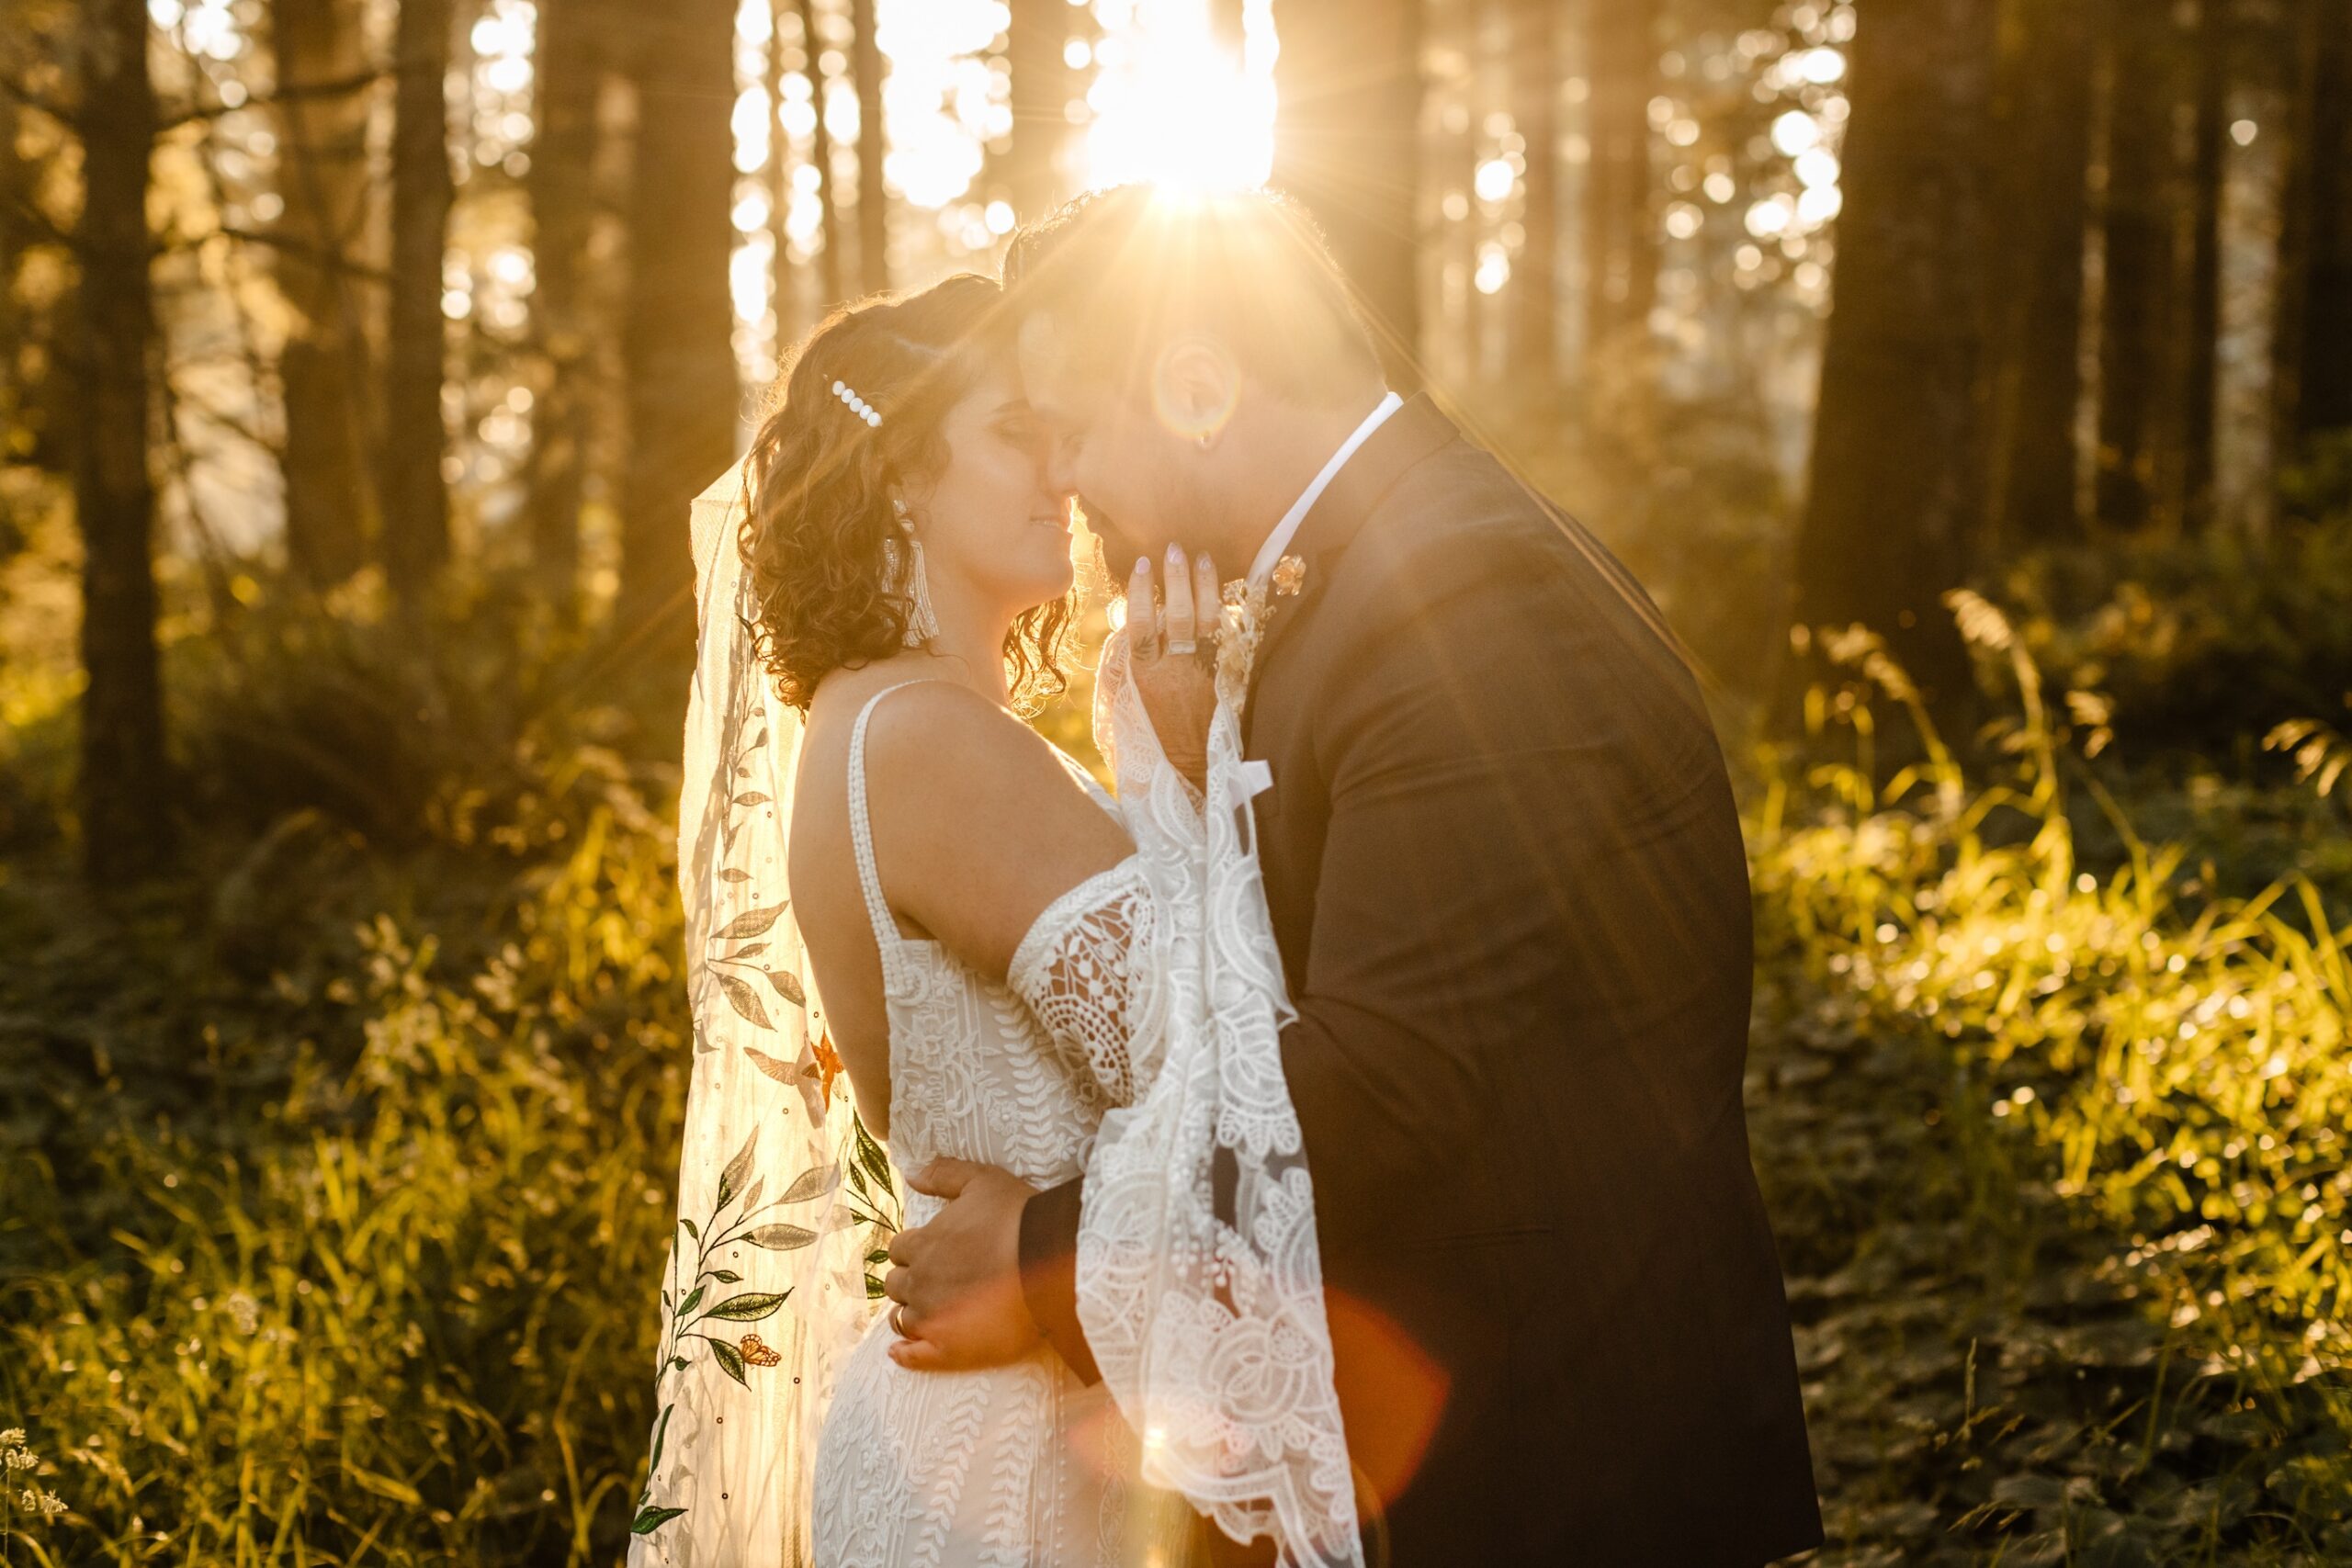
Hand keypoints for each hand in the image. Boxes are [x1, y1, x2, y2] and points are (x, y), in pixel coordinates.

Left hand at [882, 1158, 1042, 1370]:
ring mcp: (932, 1318)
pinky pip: (915, 1357)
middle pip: (896, 1285)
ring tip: (927, 1313)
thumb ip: (942, 1175)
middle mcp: (921, 1282)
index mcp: (924, 1244)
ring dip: (909, 1313)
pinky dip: (905, 1354)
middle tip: (934, 1281)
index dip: (913, 1250)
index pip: (898, 1250)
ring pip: (902, 1319)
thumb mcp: (981, 1180)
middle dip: (909, 1281)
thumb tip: (909, 1174)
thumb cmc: (1019, 1218)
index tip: (930, 1253)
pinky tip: (900, 1352)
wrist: (1052, 1261)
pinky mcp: (949, 1349)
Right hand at [1126, 546, 1219, 790]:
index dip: (1143, 594)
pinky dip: (1221, 610)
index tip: (1143, 565)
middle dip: (1177, 579)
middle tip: (1174, 548)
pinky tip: (1219, 587)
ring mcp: (1202, 673)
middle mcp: (1174, 672)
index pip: (1142, 627)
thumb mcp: (1128, 700)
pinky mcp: (1223, 677)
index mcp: (1144, 678)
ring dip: (1204, 586)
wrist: (1188, 765)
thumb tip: (1130, 622)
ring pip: (1206, 622)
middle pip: (1178, 617)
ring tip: (1201, 557)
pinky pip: (1224, 637)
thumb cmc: (1151, 732)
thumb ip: (1129, 663)